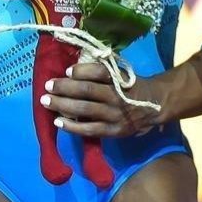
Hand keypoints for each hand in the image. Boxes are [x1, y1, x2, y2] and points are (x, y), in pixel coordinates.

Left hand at [41, 63, 163, 137]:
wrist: (155, 105)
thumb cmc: (131, 85)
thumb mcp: (121, 73)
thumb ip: (102, 71)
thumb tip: (72, 69)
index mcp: (119, 79)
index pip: (99, 72)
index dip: (81, 71)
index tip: (67, 70)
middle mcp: (117, 97)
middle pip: (87, 91)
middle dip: (64, 88)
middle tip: (48, 85)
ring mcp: (115, 115)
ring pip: (84, 110)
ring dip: (62, 105)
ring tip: (46, 101)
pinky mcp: (113, 131)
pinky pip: (89, 130)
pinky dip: (71, 126)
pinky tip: (57, 121)